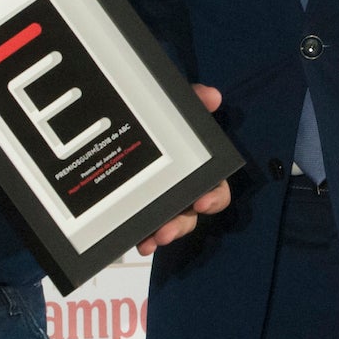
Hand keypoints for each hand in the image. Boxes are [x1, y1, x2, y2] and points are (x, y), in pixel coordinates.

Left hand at [136, 84, 230, 255]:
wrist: (123, 120)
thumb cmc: (160, 120)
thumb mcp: (173, 108)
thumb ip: (192, 99)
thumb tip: (213, 96)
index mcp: (198, 170)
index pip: (216, 189)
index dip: (213, 198)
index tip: (202, 202)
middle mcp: (185, 191)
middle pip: (192, 215)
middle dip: (182, 225)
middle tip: (167, 231)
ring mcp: (164, 204)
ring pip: (171, 225)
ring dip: (165, 234)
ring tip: (152, 238)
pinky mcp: (143, 212)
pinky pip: (147, 229)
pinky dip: (145, 237)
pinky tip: (138, 243)